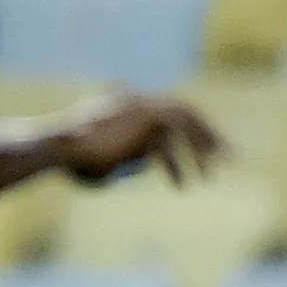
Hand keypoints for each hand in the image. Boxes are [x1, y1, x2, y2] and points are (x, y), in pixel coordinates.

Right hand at [50, 93, 223, 185]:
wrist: (56, 148)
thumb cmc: (73, 159)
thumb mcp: (106, 158)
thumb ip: (127, 155)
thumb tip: (145, 164)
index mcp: (131, 102)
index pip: (172, 111)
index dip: (193, 127)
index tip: (209, 146)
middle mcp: (138, 101)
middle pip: (186, 113)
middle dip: (209, 134)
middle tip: (230, 155)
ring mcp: (140, 110)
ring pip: (184, 126)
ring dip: (203, 148)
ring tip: (214, 173)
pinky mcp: (141, 125)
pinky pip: (169, 146)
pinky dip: (176, 165)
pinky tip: (182, 185)